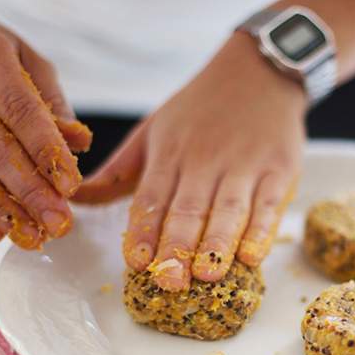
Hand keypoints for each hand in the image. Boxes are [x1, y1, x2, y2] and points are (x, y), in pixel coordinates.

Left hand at [74, 33, 304, 289]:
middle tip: (169, 282)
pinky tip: (251, 257)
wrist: (258, 72)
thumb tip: (75, 199)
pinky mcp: (279, 171)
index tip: (137, 261)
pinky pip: (268, 205)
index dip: (145, 231)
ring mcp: (244, 167)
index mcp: (170, 154)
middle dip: (177, 247)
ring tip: (206, 274)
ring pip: (228, 210)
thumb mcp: (152, 130)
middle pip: (189, 210)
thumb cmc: (200, 108)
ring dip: (217, 243)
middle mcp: (205, 161)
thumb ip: (117, 172)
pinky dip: (261, 232)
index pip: (153, 197)